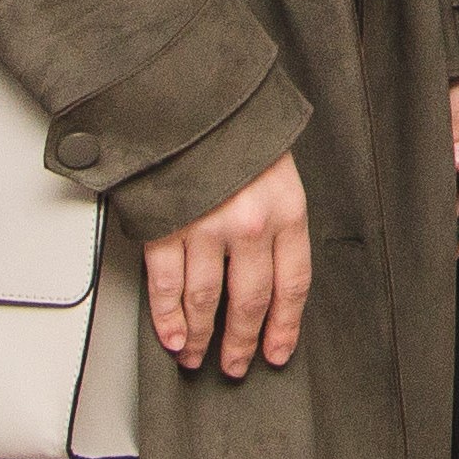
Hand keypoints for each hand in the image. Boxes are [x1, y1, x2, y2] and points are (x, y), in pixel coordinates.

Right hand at [145, 151, 311, 375]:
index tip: (277, 352)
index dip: (285, 325)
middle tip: (236, 366)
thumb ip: (277, 218)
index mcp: (286, 209)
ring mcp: (205, 226)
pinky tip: (171, 337)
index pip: (293, 284)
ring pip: (205, 301)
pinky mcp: (165, 224)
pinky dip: (167, 318)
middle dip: (241, 341)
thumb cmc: (234, 130)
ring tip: (197, 357)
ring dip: (200, 337)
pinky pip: (166, 285)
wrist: (189, 92)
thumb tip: (272, 271)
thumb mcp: (276, 169)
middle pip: (249, 301)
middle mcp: (250, 223)